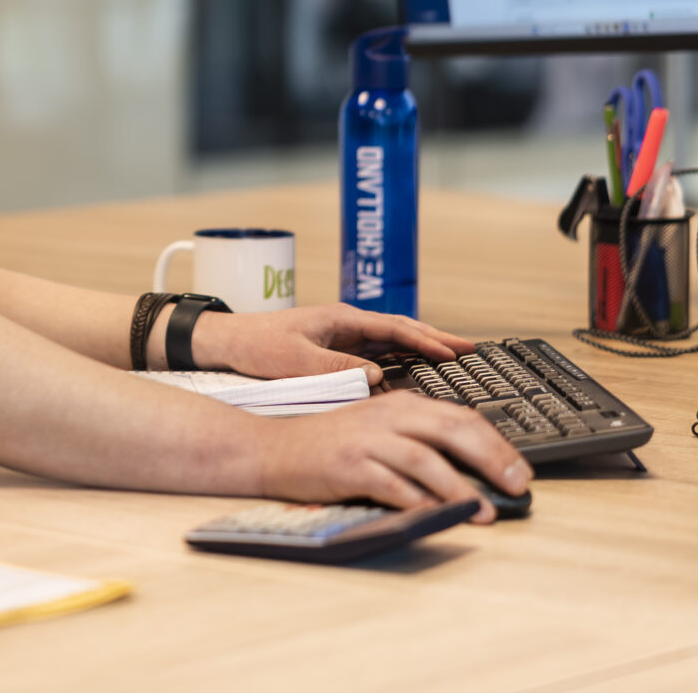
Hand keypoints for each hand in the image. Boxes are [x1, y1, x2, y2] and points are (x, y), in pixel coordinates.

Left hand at [190, 303, 472, 384]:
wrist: (227, 342)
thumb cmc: (258, 347)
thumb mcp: (297, 360)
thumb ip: (338, 368)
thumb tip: (377, 377)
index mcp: (341, 318)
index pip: (394, 328)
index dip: (426, 341)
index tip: (455, 353)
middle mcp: (345, 323)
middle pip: (400, 329)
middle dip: (435, 338)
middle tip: (470, 350)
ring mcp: (341, 334)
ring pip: (391, 340)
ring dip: (421, 347)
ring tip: (453, 357)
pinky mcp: (334, 348)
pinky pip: (376, 352)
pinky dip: (400, 358)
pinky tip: (414, 370)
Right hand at [252, 389, 531, 522]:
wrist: (274, 448)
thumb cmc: (330, 444)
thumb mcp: (378, 428)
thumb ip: (417, 436)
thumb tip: (471, 462)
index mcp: (398, 404)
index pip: (459, 416)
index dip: (496, 443)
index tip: (519, 470)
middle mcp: (385, 416)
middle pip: (450, 429)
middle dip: (491, 458)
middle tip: (516, 485)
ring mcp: (365, 440)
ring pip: (424, 458)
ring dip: (459, 488)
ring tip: (483, 512)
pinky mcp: (348, 466)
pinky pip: (391, 485)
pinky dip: (417, 502)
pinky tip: (436, 516)